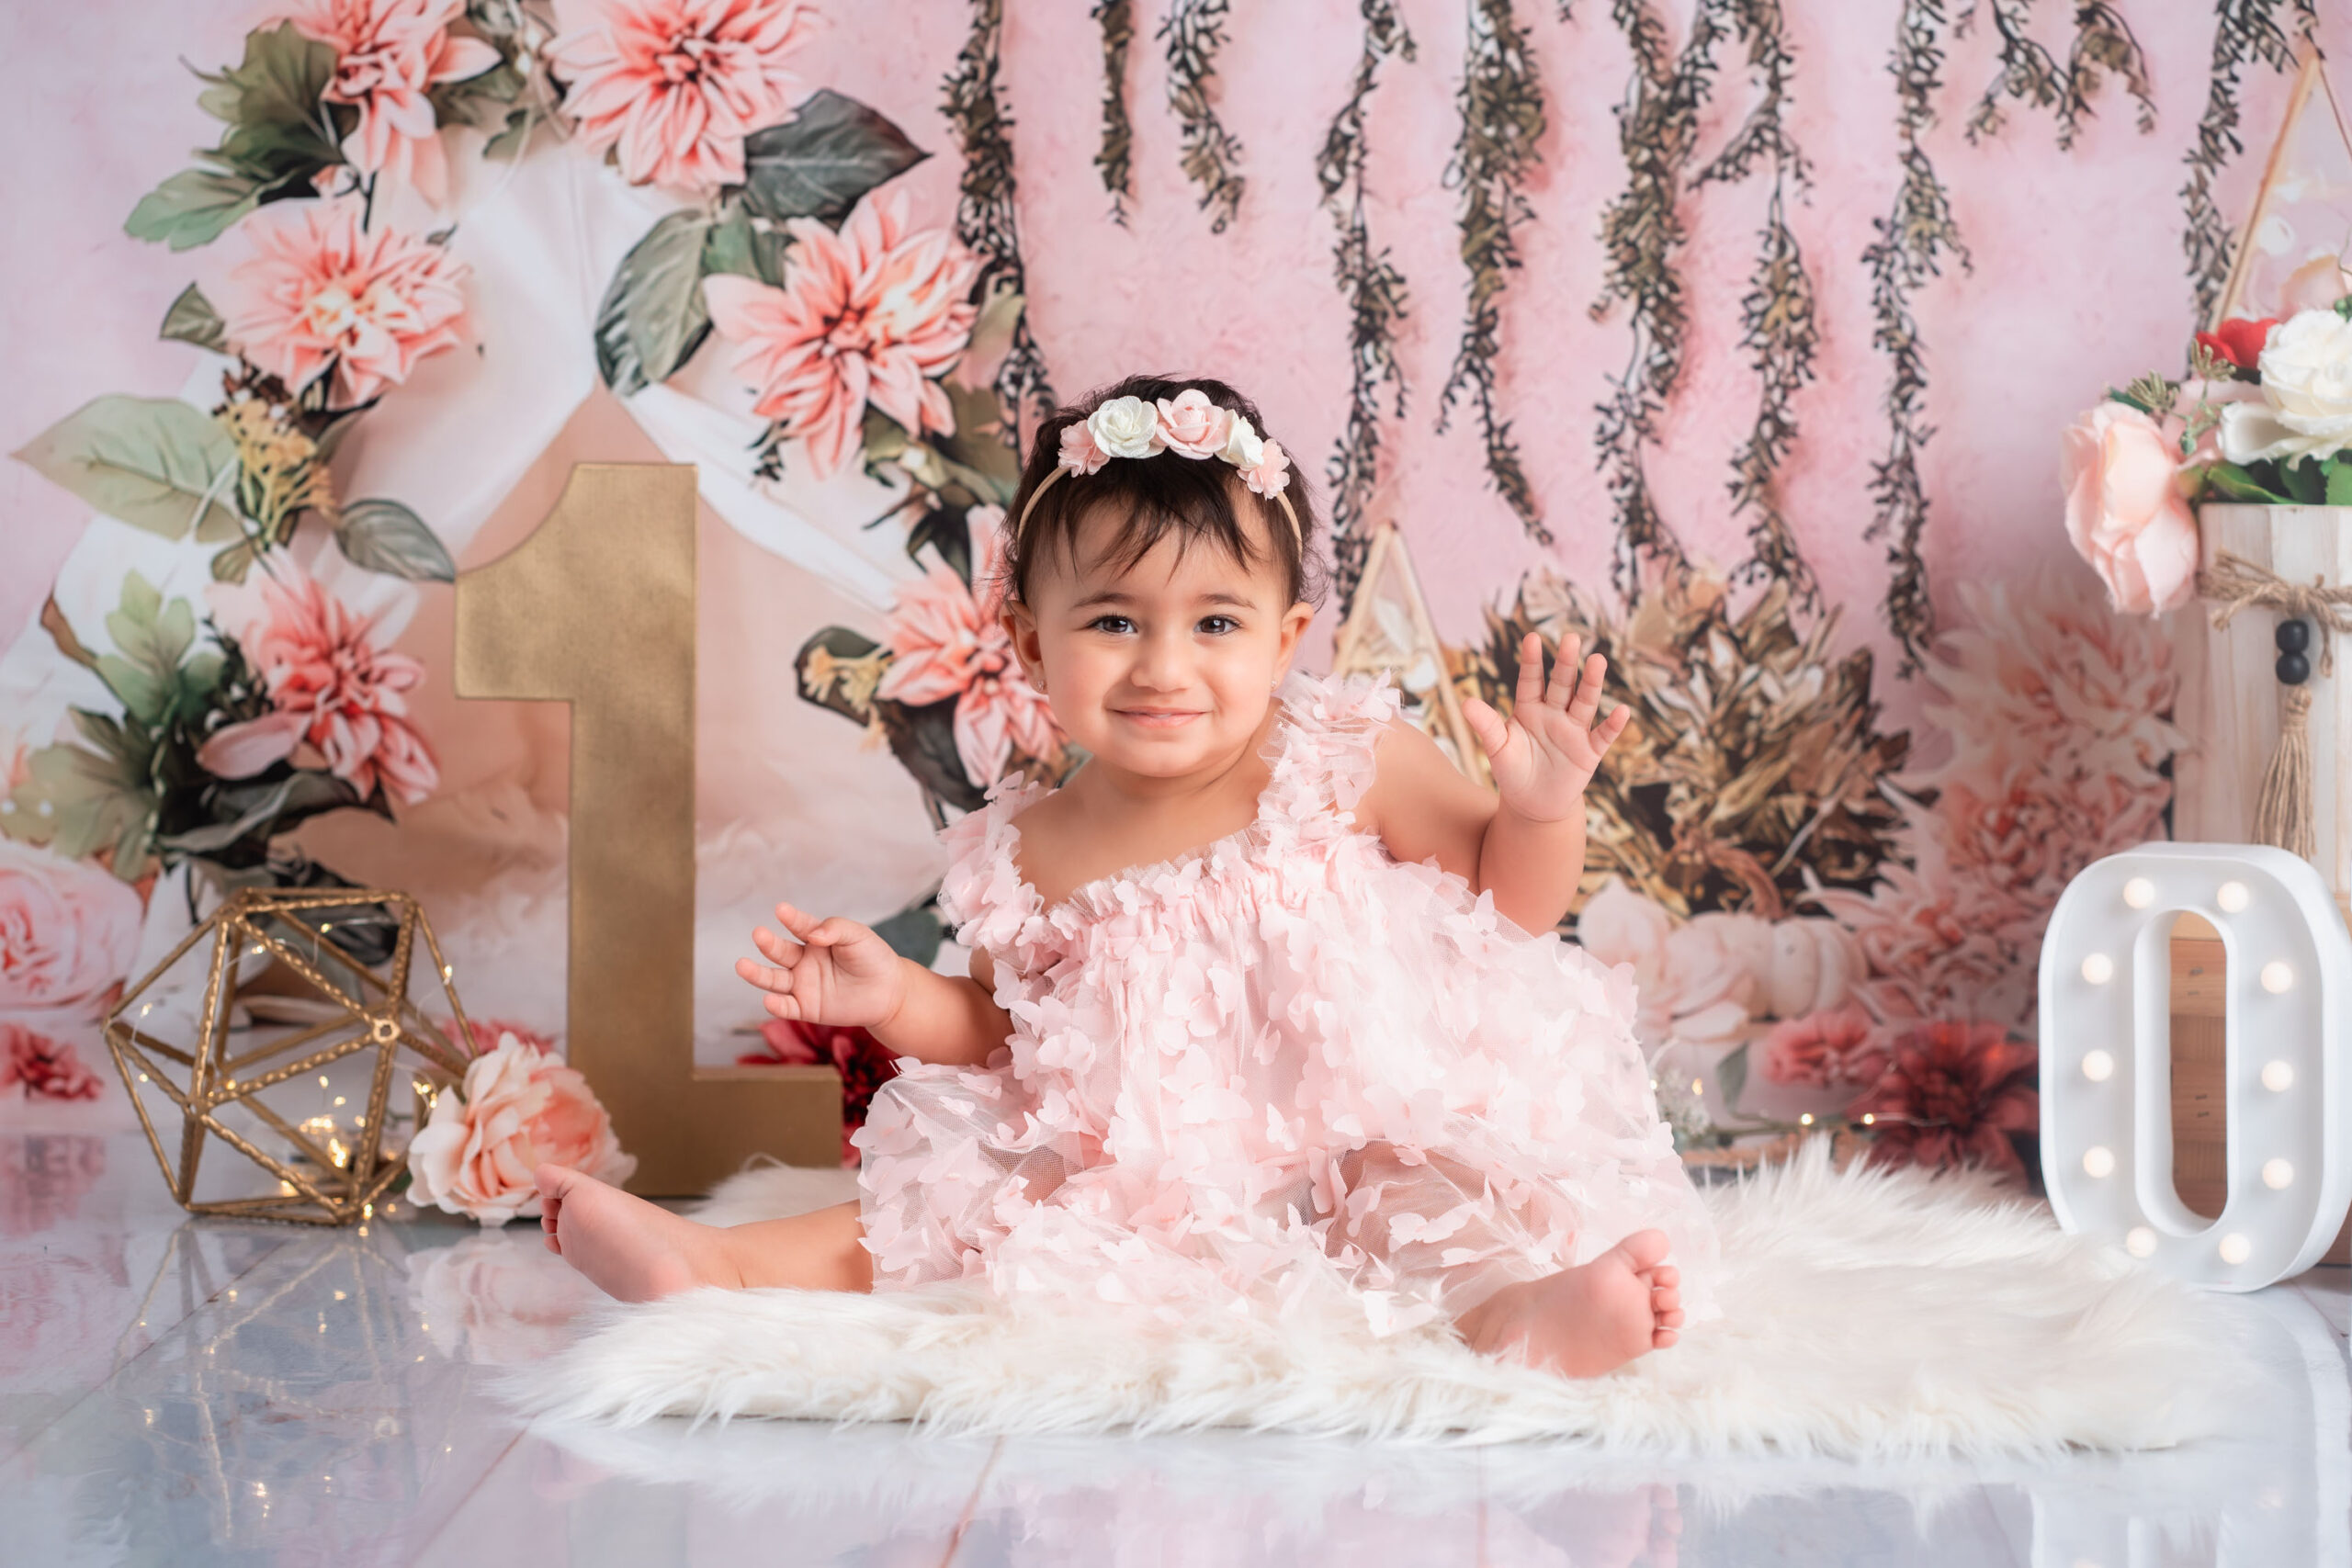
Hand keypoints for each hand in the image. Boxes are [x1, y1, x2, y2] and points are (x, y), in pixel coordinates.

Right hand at [733, 901, 906, 1028]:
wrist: (890, 991)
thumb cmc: (873, 958)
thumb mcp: (858, 935)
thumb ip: (835, 929)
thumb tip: (812, 936)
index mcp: (815, 939)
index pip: (799, 926)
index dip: (791, 918)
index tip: (781, 909)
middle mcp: (804, 961)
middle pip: (780, 952)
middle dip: (768, 943)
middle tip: (759, 934)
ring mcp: (803, 985)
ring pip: (774, 980)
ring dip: (757, 974)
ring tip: (741, 966)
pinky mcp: (807, 1008)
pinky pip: (788, 1007)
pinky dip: (777, 1005)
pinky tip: (769, 1000)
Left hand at [1460, 631, 1632, 822]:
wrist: (1533, 804)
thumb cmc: (1512, 771)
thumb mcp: (1497, 748)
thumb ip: (1486, 725)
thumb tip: (1465, 702)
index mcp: (1529, 709)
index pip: (1531, 680)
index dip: (1532, 661)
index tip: (1531, 637)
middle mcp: (1554, 714)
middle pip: (1561, 685)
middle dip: (1566, 663)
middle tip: (1571, 638)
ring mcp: (1574, 731)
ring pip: (1584, 702)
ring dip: (1591, 683)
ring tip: (1597, 660)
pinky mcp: (1589, 752)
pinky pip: (1603, 736)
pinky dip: (1613, 725)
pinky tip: (1622, 711)